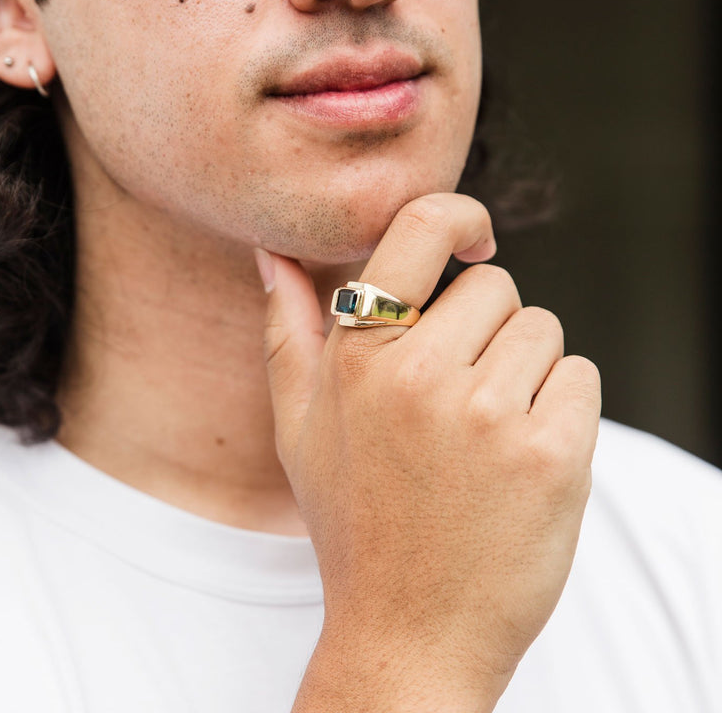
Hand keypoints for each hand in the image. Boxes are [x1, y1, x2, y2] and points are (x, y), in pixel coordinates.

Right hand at [257, 193, 600, 711]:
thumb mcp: (298, 425)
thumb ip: (285, 330)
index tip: (474, 237)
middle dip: (487, 329)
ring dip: (524, 372)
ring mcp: (488, 415)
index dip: (458, 216)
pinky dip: (562, 410)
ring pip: (542, 331)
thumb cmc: (353, 522)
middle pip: (497, 287)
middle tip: (458, 398)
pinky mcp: (552, 454)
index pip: (420, 229)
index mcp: (359, 358)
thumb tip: (269, 254)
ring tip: (484, 437)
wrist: (410, 631)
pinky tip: (520, 461)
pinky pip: (579, 379)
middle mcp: (421, 376)